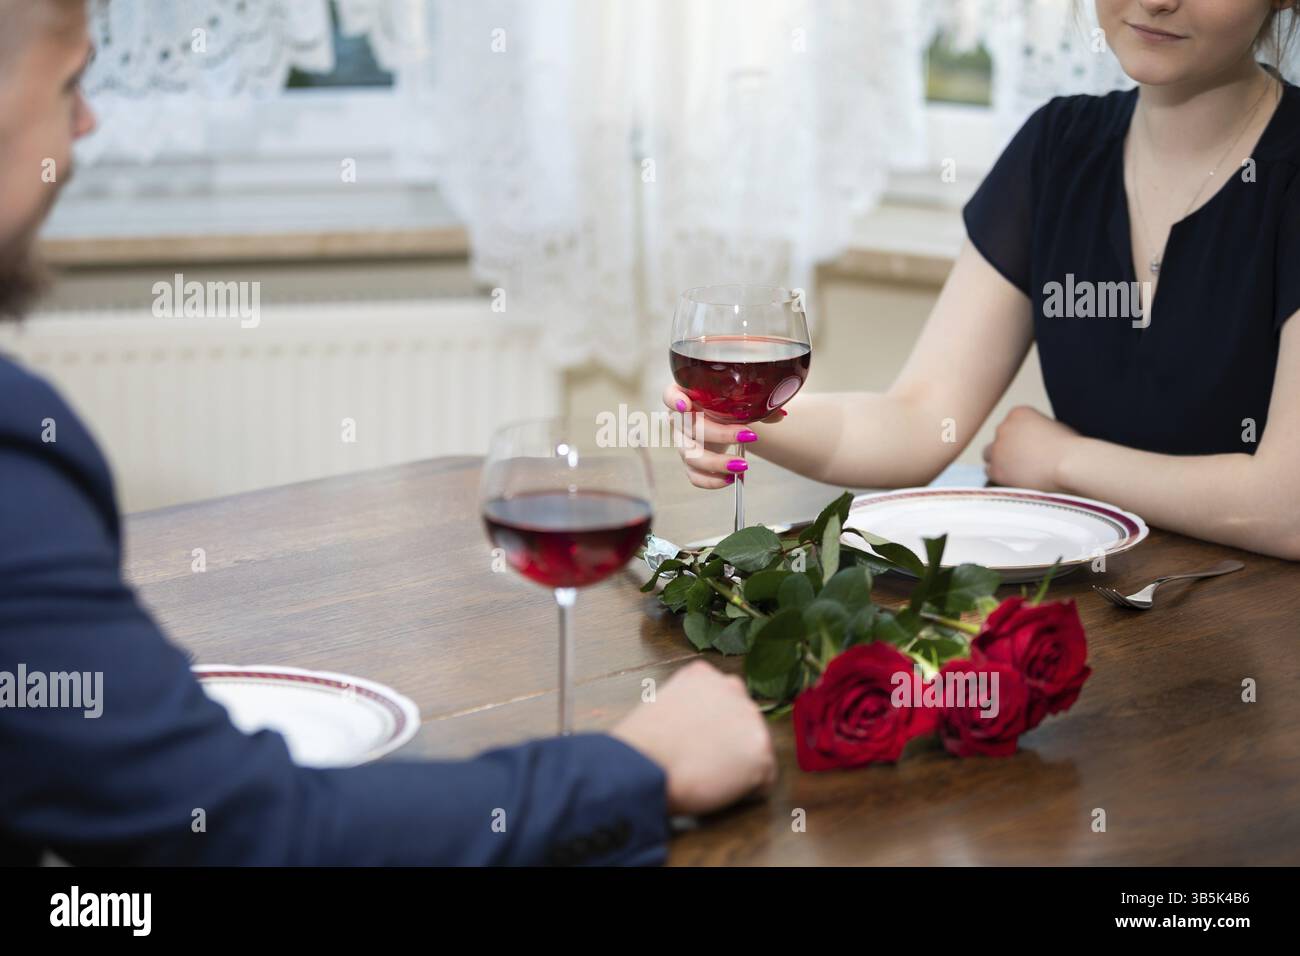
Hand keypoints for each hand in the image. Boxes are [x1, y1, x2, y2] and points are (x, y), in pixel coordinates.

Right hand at [611, 660, 776, 815]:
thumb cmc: (641, 746)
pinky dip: (744, 792)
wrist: (644, 766)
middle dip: (728, 743)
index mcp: (704, 674)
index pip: (721, 701)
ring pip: (754, 750)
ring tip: (705, 774)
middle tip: (701, 761)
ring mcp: (750, 718)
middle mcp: (732, 688)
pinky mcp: (761, 752)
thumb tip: (698, 727)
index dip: (710, 728)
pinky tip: (716, 788)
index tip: (696, 742)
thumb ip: (688, 705)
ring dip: (737, 765)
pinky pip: (762, 782)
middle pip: (741, 723)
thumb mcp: (659, 704)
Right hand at [662, 384, 785, 488]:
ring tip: (742, 465)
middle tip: (748, 436)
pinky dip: (712, 481)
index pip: (669, 395)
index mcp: (687, 396)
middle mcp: (679, 420)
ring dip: (717, 462)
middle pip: (688, 428)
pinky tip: (731, 479)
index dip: (674, 401)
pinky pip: (694, 476)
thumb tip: (780, 414)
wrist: (726, 422)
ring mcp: (682, 443)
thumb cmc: (727, 406)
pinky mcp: (690, 463)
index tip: (687, 405)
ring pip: (690, 455)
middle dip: (719, 434)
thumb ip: (758, 405)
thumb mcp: (740, 401)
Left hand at [982, 405, 1078, 491]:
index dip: (1020, 438)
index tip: (1032, 447)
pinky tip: (1015, 480)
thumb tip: (1030, 441)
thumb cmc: (1071, 447)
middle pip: (999, 438)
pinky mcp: (995, 468)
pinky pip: (990, 472)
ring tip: (1019, 471)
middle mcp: (1003, 426)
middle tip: (1025, 460)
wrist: (1070, 464)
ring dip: (1001, 461)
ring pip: (989, 454)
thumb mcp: (1053, 427)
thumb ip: (1035, 430)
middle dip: (1009, 448)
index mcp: (1018, 413)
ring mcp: (997, 447)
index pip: (1011, 425)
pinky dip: (1000, 476)